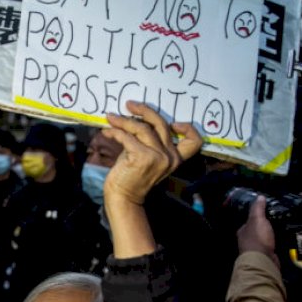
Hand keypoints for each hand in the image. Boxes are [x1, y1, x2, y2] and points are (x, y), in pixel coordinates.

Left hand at [101, 101, 202, 257]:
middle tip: (129, 104)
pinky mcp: (143, 158)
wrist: (123, 197)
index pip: (194, 142)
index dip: (188, 128)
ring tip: (111, 118)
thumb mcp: (148, 156)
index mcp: (176, 158)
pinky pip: (128, 137)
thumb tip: (138, 116)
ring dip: (124, 121)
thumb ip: (150, 140)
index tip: (173, 122)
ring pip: (143, 128)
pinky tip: (107, 132)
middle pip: (162, 124)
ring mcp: (158, 158)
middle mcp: (171, 158)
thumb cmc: (132, 175)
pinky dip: (115, 132)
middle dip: (144, 110)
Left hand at [237, 196, 279, 266]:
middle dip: (266, 225)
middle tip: (279, 217)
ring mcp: (257, 249)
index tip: (268, 210)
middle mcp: (248, 240)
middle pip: (258, 230)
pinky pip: (273, 245)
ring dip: (273, 234)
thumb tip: (259, 197)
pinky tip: (285, 237)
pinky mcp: (267, 255)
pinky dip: (277, 241)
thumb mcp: (257, 219)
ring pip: (266, 238)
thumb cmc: (257, 238)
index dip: (258, 215)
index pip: (250, 221)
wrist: (263, 261)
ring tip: (284, 226)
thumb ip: (258, 208)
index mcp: (243, 231)